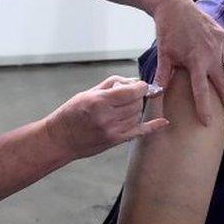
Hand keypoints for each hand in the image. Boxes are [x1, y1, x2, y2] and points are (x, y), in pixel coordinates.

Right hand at [44, 76, 168, 159]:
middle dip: (137, 97)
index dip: (140, 86)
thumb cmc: (71, 113)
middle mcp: (107, 117)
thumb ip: (112, 85)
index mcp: (99, 102)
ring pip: (138, 115)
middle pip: (137, 103)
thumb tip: (133, 81)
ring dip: (137, 108)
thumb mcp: (88, 93)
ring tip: (125, 107)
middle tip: (130, 96)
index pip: (131, 91)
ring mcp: (112, 131)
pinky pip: (139, 132)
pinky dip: (153, 127)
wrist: (60, 139)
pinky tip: (163, 122)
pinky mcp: (115, 141)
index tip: (141, 85)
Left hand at [152, 0, 223, 123]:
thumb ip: (162, 77)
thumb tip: (155, 96)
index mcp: (195, 61)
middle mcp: (211, 54)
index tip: (208, 124)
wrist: (174, 6)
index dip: (204, 108)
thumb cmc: (167, 31)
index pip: (201, 91)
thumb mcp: (164, 55)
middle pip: (223, 83)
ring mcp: (220, 44)